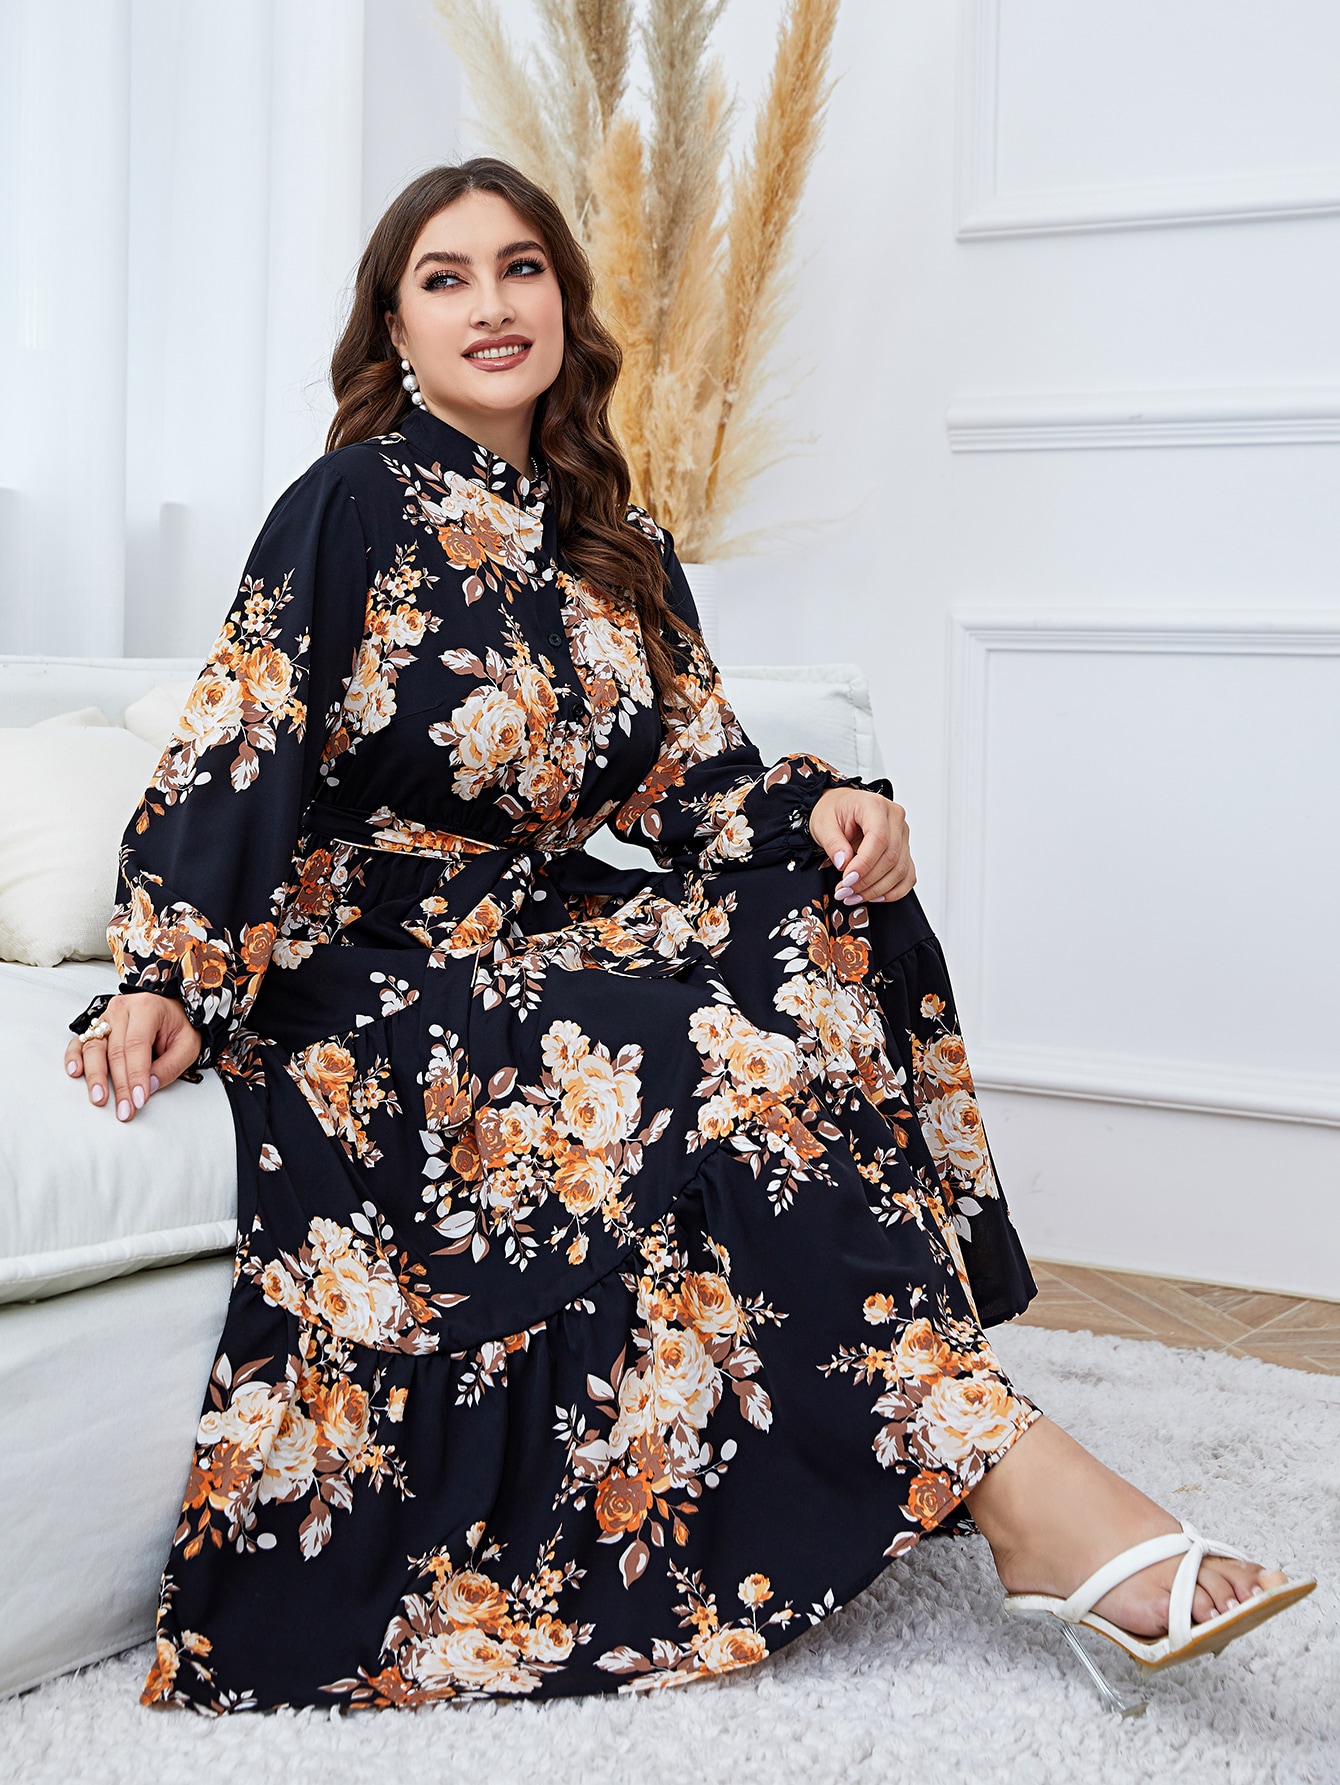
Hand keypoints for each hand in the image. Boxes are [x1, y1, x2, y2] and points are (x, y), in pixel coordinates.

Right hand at [64, 991, 202, 1121]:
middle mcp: (122, 1010)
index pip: (137, 1045)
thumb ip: (170, 1066)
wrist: (170, 1009)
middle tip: (124, 1109)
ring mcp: (105, 1018)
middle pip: (115, 1051)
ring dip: (95, 1076)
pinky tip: (76, 1072)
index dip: (136, 1075)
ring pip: (94, 1048)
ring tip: (99, 1098)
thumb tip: (149, 1086)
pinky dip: (75, 1057)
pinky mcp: (95, 1028)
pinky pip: (80, 1043)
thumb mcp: (188, 1044)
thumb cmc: (178, 1024)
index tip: (138, 1099)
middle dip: (120, 1085)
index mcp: (147, 1008)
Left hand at [809, 787, 915, 905]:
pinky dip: (893, 891)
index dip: (864, 864)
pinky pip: (907, 876)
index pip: (879, 838)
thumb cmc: (833, 811)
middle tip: (844, 892)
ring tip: (852, 896)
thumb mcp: (823, 824)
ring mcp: (903, 834)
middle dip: (867, 881)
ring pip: (900, 870)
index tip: (847, 880)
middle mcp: (895, 818)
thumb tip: (844, 864)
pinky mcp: (904, 850)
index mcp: (876, 805)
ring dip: (877, 890)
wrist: (840, 808)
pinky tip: (873, 897)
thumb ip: (833, 843)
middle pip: (891, 857)